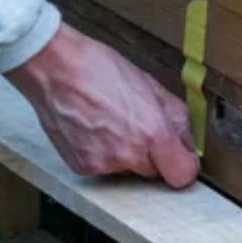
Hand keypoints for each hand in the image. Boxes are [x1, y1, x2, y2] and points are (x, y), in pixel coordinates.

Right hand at [6, 23, 200, 188]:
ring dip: (124, 153)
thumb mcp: (149, 84)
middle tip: (136, 125)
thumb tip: (186, 140)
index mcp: (152, 133)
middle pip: (155, 171)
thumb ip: (175, 117)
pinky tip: (92, 127)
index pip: (183, 175)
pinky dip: (101, 152)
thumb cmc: (98, 68)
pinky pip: (103, 166)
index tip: (179, 155)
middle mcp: (129, 155)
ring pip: (127, 169)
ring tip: (109, 121)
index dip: (183, 163)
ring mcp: (103, 164)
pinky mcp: (81, 167)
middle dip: (152, 154)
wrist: (54, 68)